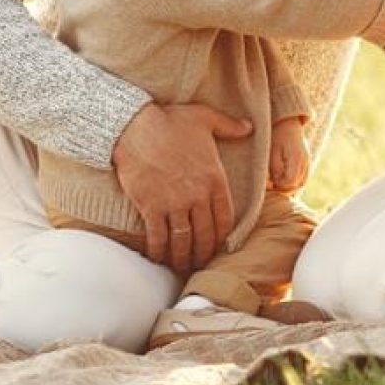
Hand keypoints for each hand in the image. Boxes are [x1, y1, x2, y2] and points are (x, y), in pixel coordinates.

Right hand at [112, 103, 252, 272]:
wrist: (135, 125)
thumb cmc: (170, 120)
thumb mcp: (205, 118)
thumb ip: (229, 126)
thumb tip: (249, 127)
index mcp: (214, 178)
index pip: (225, 217)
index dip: (222, 236)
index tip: (219, 245)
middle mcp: (197, 195)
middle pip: (205, 234)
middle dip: (204, 253)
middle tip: (201, 263)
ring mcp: (174, 203)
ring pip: (183, 241)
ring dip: (183, 257)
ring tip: (182, 266)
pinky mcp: (151, 207)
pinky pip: (158, 237)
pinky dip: (159, 251)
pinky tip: (158, 257)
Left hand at [269, 117, 309, 192]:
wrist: (286, 121)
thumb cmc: (276, 134)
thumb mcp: (272, 150)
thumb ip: (275, 168)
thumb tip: (276, 184)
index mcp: (296, 157)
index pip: (290, 181)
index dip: (278, 186)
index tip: (268, 183)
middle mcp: (305, 160)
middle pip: (297, 184)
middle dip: (283, 189)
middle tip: (271, 186)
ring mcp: (308, 160)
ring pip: (301, 183)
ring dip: (289, 187)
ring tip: (276, 185)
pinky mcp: (306, 160)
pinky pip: (303, 177)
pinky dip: (294, 182)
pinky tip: (283, 181)